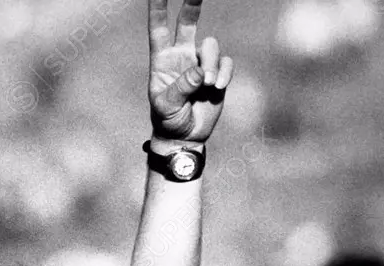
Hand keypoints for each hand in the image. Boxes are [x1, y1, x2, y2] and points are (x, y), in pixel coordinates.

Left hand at [148, 0, 232, 142]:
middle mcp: (181, 56)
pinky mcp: (217, 73)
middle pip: (187, 22)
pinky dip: (223, 73)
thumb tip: (199, 72)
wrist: (185, 135)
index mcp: (161, 60)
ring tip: (206, 85)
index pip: (158, 29)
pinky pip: (225, 62)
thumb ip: (181, 87)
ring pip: (210, 46)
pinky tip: (216, 87)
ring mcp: (200, 63)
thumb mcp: (166, 106)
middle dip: (192, 4)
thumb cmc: (168, 120)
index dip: (158, 9)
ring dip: (210, 64)